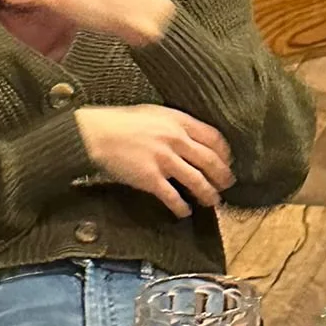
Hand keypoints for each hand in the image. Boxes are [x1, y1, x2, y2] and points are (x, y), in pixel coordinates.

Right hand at [75, 104, 234, 216]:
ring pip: (196, 180)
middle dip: (222, 175)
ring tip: (213, 201)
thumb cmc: (122, 122)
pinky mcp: (150, 179)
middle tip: (227, 184)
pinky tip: (185, 212)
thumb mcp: (155, 113)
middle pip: (209, 160)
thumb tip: (188, 136)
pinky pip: (172, 196)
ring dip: (207, 193)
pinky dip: (181, 206)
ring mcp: (164, 160)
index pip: (213, 138)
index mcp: (179, 121)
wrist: (97, 134)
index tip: (227, 161)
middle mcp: (176, 140)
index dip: (224, 152)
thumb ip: (174, 124)